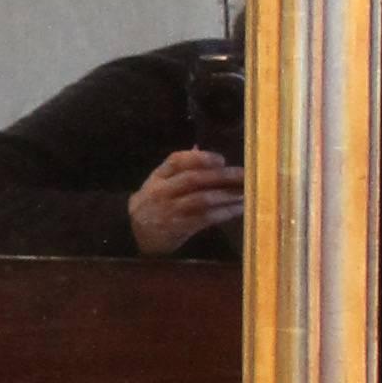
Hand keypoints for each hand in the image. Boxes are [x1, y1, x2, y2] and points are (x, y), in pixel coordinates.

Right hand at [129, 148, 244, 257]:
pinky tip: (238, 209)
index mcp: (158, 177)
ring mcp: (170, 210)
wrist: (134, 234)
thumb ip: (178, 168)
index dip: (199, 158)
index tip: (221, 159)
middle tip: (244, 175)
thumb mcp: (158, 183)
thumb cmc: (152, 204)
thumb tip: (200, 148)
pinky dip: (224, 213)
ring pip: (201, 199)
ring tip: (246, 193)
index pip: (176, 161)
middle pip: (193, 179)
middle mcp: (162, 191)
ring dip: (227, 195)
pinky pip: (205, 218)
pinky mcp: (178, 228)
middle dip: (221, 176)